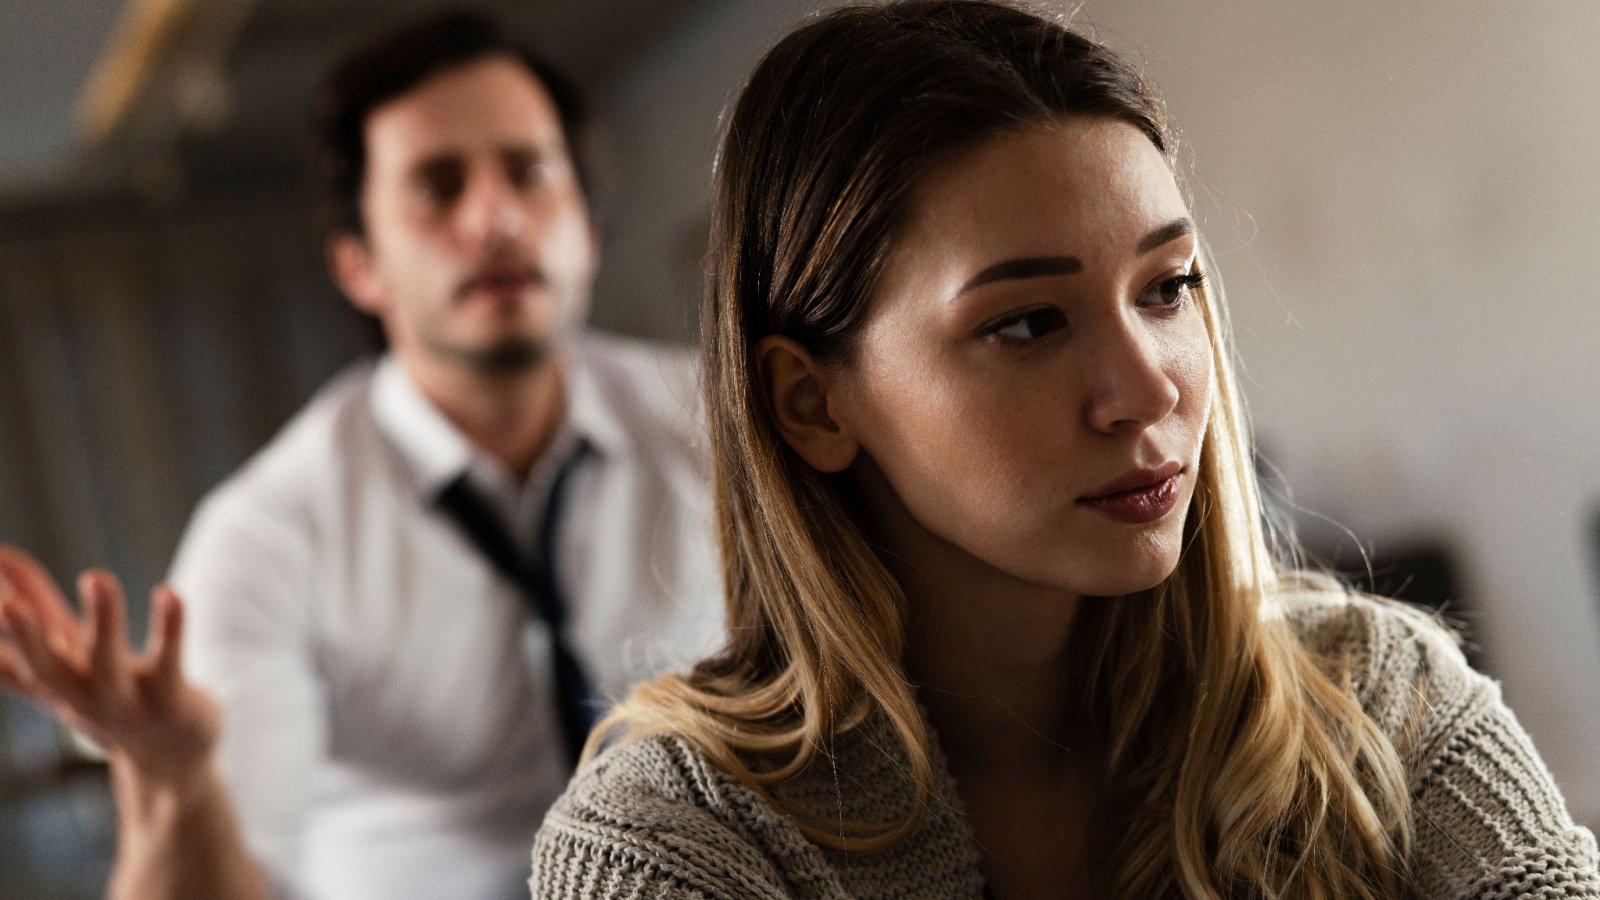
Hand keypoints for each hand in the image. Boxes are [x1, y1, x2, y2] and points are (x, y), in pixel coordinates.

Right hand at [0, 545, 218, 789]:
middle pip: (46, 666)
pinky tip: (170, 594)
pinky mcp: (171, 702)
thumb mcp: (65, 667)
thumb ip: (31, 625)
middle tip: (5, 602)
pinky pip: (169, 662)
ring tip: (96, 577)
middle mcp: (82, 692)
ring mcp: (126, 701)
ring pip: (109, 662)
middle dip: (25, 635)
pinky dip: (169, 629)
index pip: (21, 647)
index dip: (3, 620)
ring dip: (103, 620)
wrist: (168, 762)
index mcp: (57, 679)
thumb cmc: (110, 701)